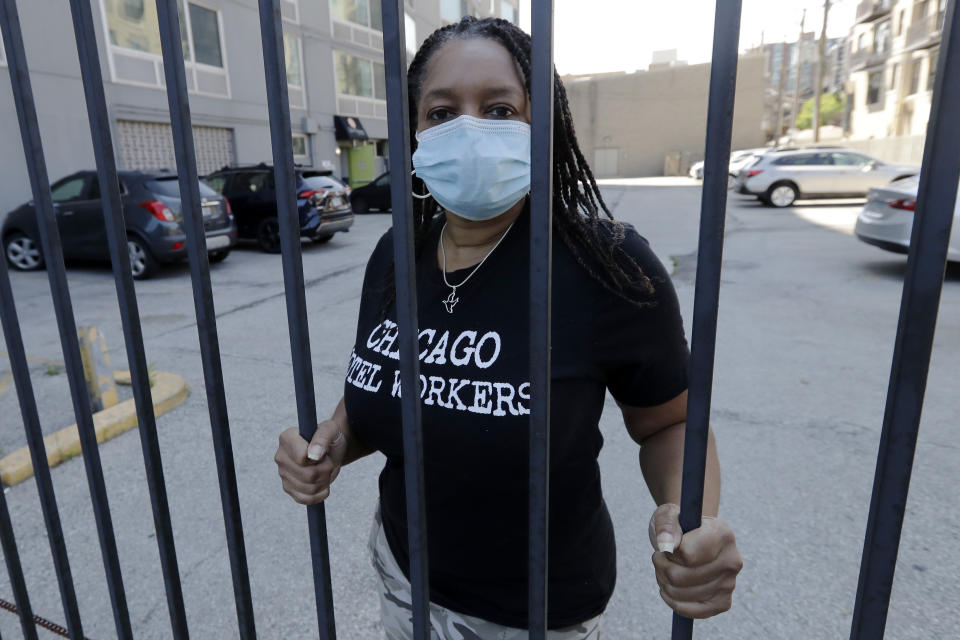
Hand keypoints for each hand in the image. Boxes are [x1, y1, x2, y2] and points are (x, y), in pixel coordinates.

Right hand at [275, 420, 347, 504]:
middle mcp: (281, 457)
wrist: (331, 450)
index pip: (302, 458)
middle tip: (329, 462)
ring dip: (324, 481)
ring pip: (309, 488)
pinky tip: (323, 485)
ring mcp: (283, 474)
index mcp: (287, 439)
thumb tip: (314, 455)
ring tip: (325, 470)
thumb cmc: (330, 437)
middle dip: (326, 470)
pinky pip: (305, 499)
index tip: (323, 451)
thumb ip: (322, 438)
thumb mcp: (330, 430)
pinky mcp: (289, 488)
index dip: (319, 458)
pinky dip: (319, 495)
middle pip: (308, 475)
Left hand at [648, 503, 741, 618]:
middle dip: (661, 567)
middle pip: (679, 577)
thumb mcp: (668, 515)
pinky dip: (673, 601)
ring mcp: (729, 584)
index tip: (669, 544)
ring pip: (680, 593)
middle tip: (661, 558)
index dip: (669, 552)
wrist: (693, 537)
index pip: (687, 555)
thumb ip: (666, 525)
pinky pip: (690, 611)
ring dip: (664, 582)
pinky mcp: (723, 603)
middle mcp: (732, 561)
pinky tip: (671, 587)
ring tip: (666, 569)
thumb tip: (667, 545)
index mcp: (723, 535)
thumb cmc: (679, 525)